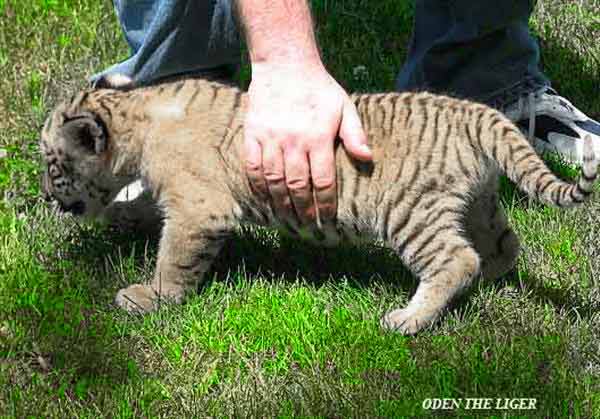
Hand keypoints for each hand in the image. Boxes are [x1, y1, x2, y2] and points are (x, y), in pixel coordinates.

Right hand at [244, 62, 371, 225]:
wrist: (284, 64)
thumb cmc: (319, 88)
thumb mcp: (344, 106)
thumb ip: (355, 134)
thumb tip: (367, 158)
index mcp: (319, 137)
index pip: (323, 181)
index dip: (325, 205)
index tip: (327, 220)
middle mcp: (294, 141)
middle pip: (298, 186)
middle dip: (303, 211)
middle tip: (307, 227)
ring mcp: (271, 139)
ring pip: (274, 181)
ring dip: (280, 204)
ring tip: (287, 220)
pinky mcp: (252, 135)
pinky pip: (253, 167)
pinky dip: (258, 187)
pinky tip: (264, 200)